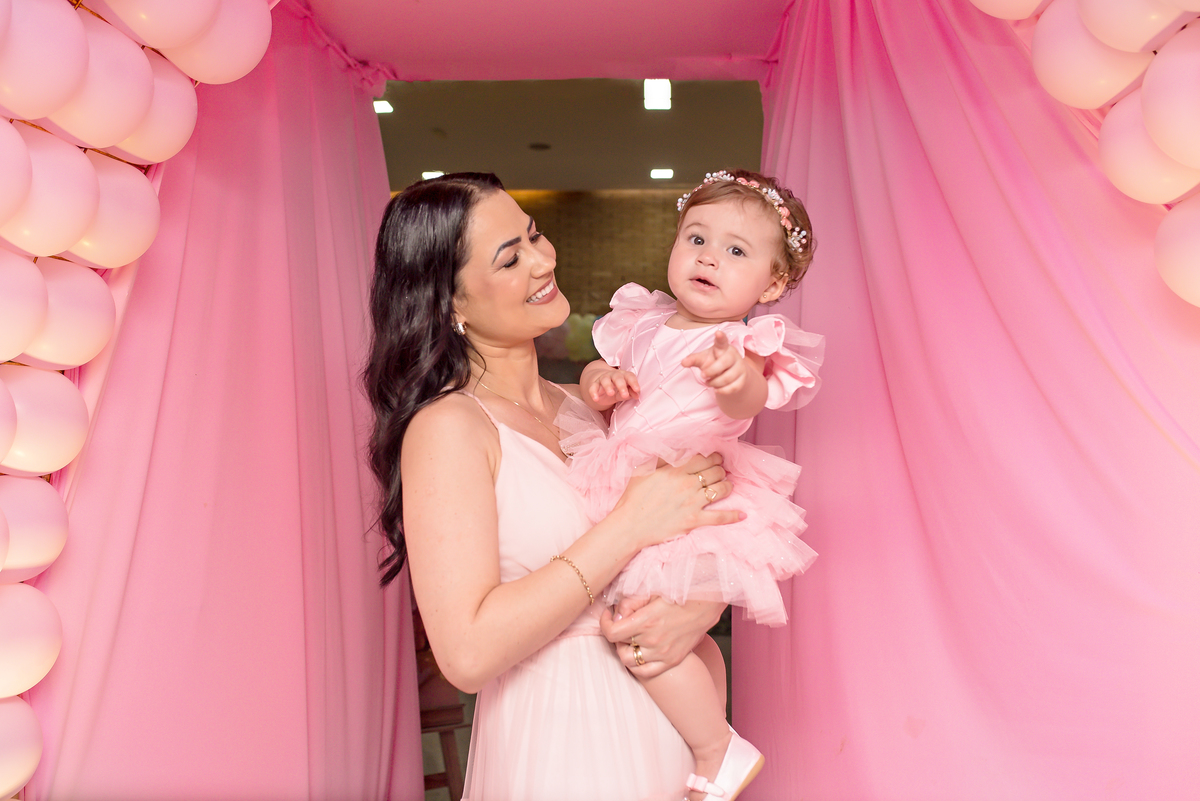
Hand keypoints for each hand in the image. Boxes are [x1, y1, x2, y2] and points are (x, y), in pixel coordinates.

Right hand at [585, 367, 639, 407]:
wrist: (600, 385)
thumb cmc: (616, 388)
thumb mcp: (624, 391)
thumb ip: (630, 393)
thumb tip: (637, 396)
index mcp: (623, 375)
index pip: (629, 376)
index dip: (633, 382)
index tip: (637, 390)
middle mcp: (613, 375)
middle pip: (617, 378)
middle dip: (621, 385)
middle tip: (625, 394)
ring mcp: (603, 379)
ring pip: (605, 380)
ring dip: (608, 386)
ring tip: (611, 393)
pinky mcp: (594, 385)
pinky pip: (593, 387)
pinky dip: (593, 392)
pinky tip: (596, 399)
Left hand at [601, 598, 726, 677]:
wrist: (704, 605)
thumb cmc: (677, 594)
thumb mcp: (651, 592)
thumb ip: (630, 602)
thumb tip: (616, 614)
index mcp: (646, 621)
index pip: (612, 633)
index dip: (605, 624)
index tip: (608, 616)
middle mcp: (653, 640)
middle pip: (619, 648)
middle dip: (616, 637)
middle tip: (621, 626)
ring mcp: (663, 653)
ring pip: (629, 662)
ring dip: (625, 651)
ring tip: (630, 640)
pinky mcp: (671, 660)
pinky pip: (646, 672)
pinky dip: (638, 666)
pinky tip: (639, 654)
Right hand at [611, 452, 740, 549]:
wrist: (630, 525)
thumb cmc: (633, 497)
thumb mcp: (642, 470)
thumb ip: (660, 459)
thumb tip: (674, 451)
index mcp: (675, 470)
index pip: (703, 458)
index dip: (713, 456)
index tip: (715, 458)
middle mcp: (687, 484)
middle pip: (715, 471)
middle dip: (721, 469)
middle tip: (721, 471)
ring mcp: (693, 502)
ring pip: (721, 489)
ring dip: (727, 485)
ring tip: (727, 485)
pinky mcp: (694, 520)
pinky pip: (719, 517)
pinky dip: (732, 516)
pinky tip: (742, 514)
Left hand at [681, 330, 748, 395]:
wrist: (731, 376)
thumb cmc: (715, 363)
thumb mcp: (703, 360)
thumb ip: (693, 360)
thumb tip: (683, 362)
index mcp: (722, 348)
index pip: (722, 341)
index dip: (720, 337)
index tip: (718, 332)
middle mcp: (733, 355)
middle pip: (724, 362)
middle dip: (711, 371)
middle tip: (703, 375)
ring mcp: (740, 367)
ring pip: (728, 377)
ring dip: (715, 382)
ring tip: (709, 382)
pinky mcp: (743, 379)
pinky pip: (733, 387)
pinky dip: (722, 390)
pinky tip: (716, 389)